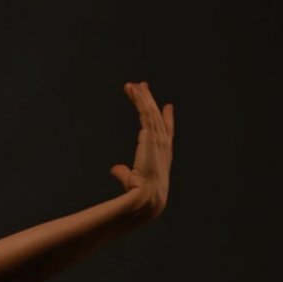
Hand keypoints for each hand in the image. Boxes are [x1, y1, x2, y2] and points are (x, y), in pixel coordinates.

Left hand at [109, 81, 172, 218]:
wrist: (147, 196)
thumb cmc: (141, 192)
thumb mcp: (131, 179)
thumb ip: (123, 172)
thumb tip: (115, 169)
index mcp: (162, 153)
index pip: (166, 131)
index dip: (167, 118)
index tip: (167, 107)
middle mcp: (163, 143)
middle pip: (156, 116)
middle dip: (149, 101)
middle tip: (142, 87)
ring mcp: (158, 139)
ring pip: (150, 111)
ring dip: (143, 97)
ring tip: (134, 85)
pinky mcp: (151, 137)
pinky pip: (146, 113)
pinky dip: (142, 101)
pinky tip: (136, 91)